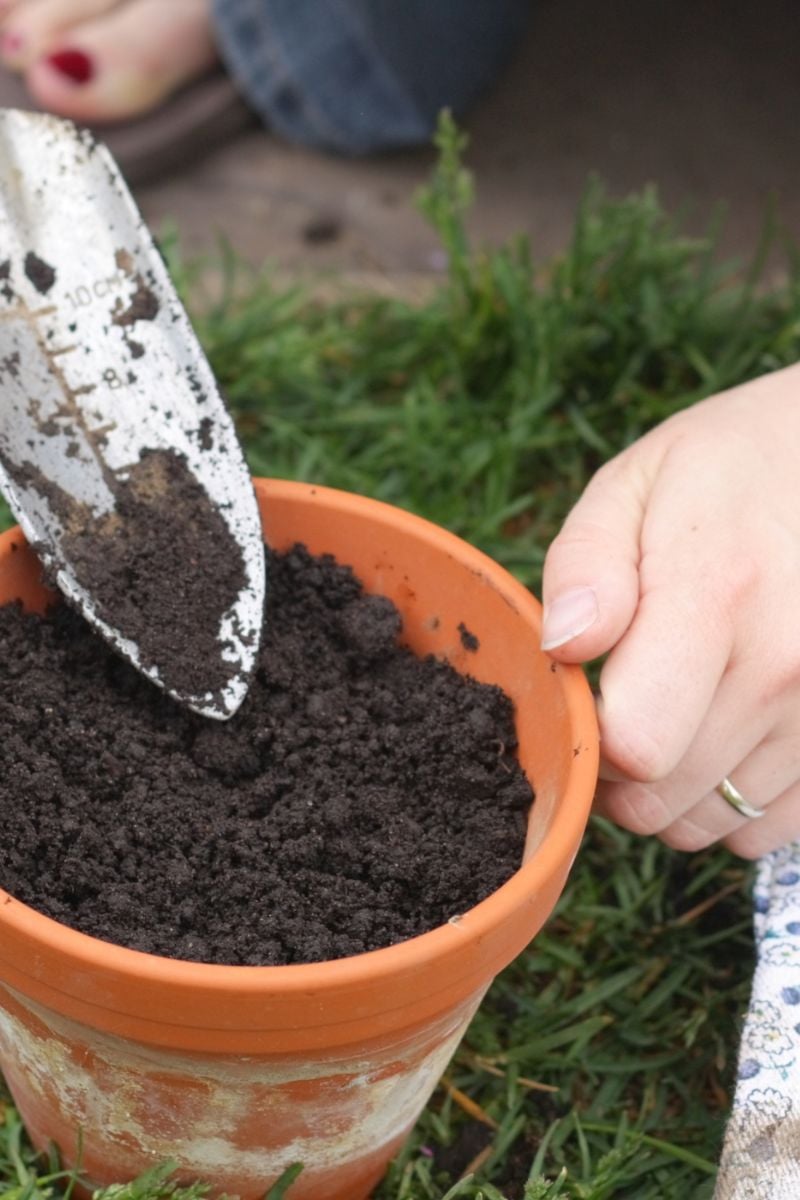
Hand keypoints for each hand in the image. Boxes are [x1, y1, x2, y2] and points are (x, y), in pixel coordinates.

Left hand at [540, 363, 799, 857]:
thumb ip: (586, 567)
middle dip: (622, 773)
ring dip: (679, 789)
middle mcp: (788, 666)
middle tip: (627, 705)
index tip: (592, 699)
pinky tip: (732, 732)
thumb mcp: (634, 486)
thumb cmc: (729, 471)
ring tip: (685, 707)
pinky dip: (738, 801)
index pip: (637, 746)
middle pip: (667, 801)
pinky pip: (773, 829)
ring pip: (716, 826)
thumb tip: (566, 646)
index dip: (590, 741)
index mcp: (717, 595)